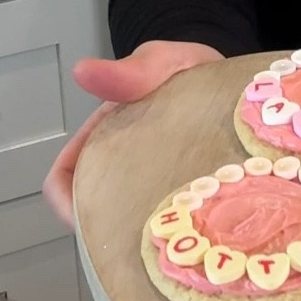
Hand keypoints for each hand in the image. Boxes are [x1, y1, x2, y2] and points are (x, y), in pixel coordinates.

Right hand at [43, 39, 222, 227]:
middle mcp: (122, 163)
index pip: (66, 177)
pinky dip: (175, 226)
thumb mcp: (160, 65)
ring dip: (144, 228)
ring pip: (133, 218)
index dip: (70, 203)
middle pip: (98, 207)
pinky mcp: (184, 191)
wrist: (234, 76)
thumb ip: (130, 72)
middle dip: (111, 225)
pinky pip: (169, 218)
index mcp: (102, 135)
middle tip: (145, 235)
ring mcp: (153, 180)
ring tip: (173, 236)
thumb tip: (83, 71)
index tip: (94, 222)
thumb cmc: (187, 70)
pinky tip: (195, 229)